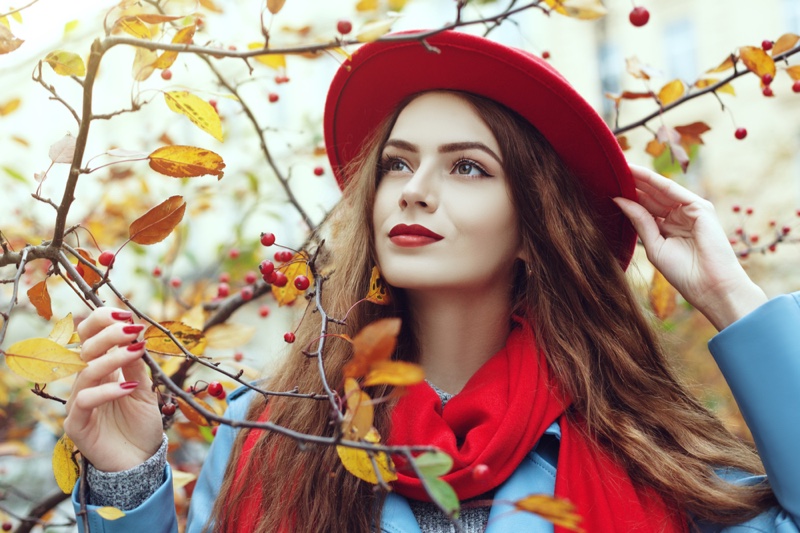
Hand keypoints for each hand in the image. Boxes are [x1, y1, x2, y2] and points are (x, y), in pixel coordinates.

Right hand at [64, 308, 162, 471]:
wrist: (140, 461)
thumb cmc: (141, 425)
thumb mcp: (144, 389)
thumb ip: (136, 364)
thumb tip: (135, 330)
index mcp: (101, 370)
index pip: (89, 338)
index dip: (102, 322)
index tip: (125, 313)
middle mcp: (86, 383)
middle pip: (85, 349)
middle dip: (107, 333)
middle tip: (131, 327)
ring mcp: (79, 403)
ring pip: (86, 372)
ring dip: (112, 357)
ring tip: (136, 349)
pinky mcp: (77, 424)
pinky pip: (87, 401)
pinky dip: (108, 390)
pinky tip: (129, 387)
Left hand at [614, 165, 766, 329]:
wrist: (710, 287)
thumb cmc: (684, 273)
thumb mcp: (654, 245)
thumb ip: (639, 221)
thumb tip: (618, 199)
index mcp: (668, 227)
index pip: (644, 207)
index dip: (627, 196)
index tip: (606, 186)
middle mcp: (679, 216)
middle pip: (650, 196)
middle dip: (631, 183)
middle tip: (607, 170)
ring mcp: (690, 210)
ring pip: (659, 190)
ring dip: (639, 178)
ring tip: (617, 167)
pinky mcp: (699, 207)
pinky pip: (672, 190)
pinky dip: (653, 181)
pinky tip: (634, 173)